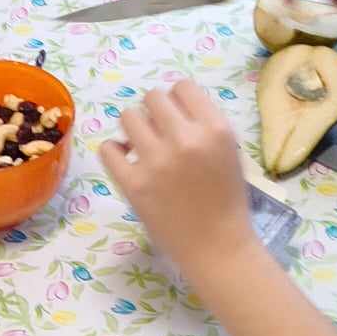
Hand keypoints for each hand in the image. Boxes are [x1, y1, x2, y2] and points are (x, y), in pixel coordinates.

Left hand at [100, 82, 253, 271]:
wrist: (217, 248)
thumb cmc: (227, 201)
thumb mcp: (229, 152)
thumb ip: (203, 125)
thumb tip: (171, 104)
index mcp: (215, 130)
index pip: (182, 87)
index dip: (177, 100)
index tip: (176, 117)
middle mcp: (185, 139)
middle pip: (152, 97)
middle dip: (153, 112)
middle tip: (158, 133)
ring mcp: (156, 161)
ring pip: (128, 117)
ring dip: (134, 129)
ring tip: (142, 146)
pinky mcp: (133, 184)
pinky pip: (108, 149)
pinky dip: (114, 151)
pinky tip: (126, 161)